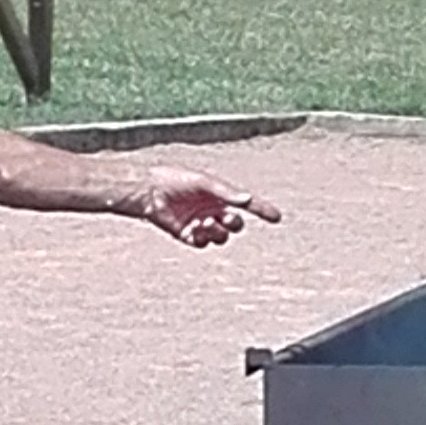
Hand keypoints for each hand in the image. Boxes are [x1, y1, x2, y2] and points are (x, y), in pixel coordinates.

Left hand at [136, 173, 279, 248]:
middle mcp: (212, 210)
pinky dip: (203, 238)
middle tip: (226, 218)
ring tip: (206, 223)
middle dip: (234, 224)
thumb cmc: (175, 180)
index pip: (246, 205)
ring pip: (221, 237)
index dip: (262, 210)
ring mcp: (200, 224)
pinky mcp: (187, 236)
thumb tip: (247, 199)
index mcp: (219, 196)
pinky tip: (194, 229)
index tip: (277, 218)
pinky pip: (203, 243)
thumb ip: (225, 192)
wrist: (148, 191)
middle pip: (235, 224)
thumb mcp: (203, 183)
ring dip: (218, 232)